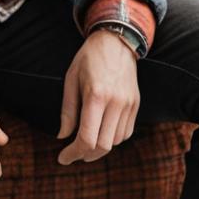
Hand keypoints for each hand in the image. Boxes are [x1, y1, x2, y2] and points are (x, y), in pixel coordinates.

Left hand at [57, 30, 139, 164]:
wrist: (116, 40)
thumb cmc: (89, 58)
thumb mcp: (71, 78)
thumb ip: (68, 110)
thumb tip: (62, 136)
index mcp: (96, 95)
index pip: (87, 138)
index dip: (73, 153)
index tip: (63, 158)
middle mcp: (115, 102)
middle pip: (103, 146)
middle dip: (86, 154)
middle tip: (73, 153)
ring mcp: (128, 104)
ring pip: (115, 142)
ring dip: (100, 147)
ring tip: (87, 140)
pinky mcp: (136, 104)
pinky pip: (126, 133)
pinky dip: (113, 138)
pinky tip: (102, 130)